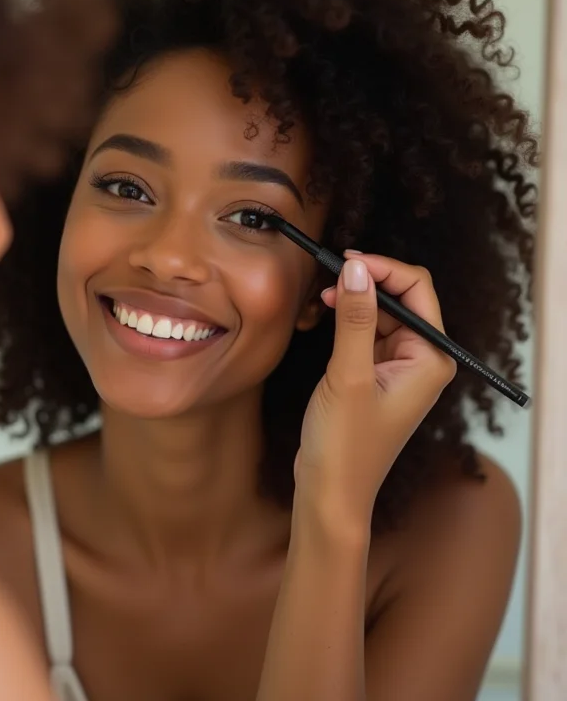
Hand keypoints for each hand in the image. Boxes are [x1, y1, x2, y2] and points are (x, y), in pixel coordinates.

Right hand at [295, 252, 456, 526]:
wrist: (330, 491)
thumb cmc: (344, 443)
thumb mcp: (349, 375)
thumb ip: (356, 319)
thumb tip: (356, 268)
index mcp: (430, 358)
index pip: (417, 291)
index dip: (382, 269)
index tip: (344, 260)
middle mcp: (422, 360)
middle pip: (401, 299)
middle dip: (366, 283)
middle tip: (327, 275)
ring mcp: (400, 369)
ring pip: (382, 315)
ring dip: (354, 301)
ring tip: (321, 297)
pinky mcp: (378, 376)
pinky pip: (368, 334)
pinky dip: (348, 321)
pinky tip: (326, 316)